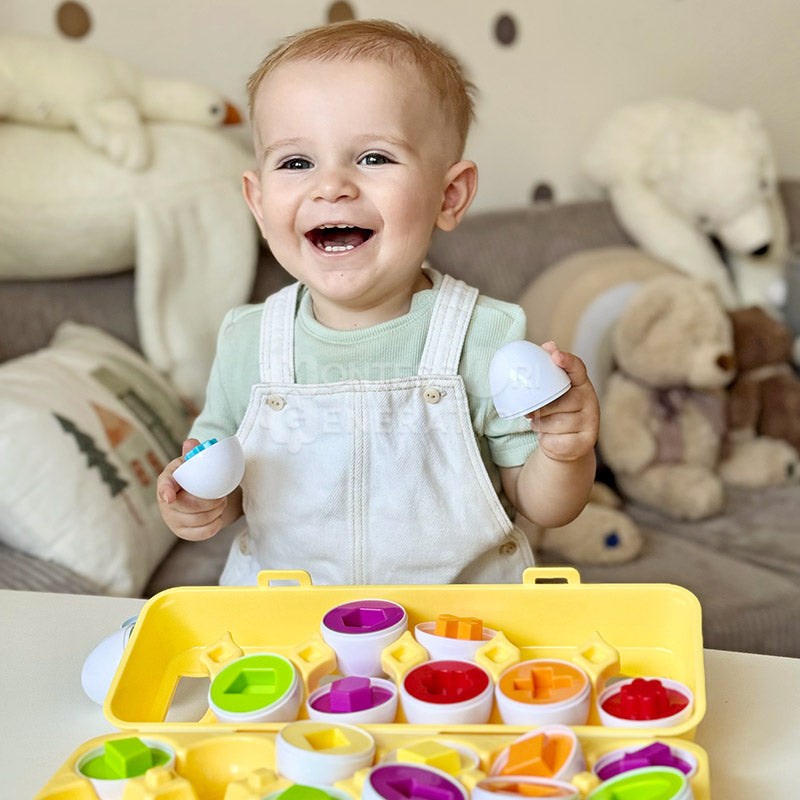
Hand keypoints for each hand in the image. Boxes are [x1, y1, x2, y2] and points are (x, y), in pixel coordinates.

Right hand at [157, 438, 229, 540]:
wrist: (195, 494)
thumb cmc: (194, 475)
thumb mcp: (193, 462)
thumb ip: (193, 452)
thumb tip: (191, 443)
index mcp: (168, 480)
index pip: (165, 485)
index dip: (167, 491)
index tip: (170, 496)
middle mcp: (166, 502)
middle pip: (189, 506)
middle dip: (210, 502)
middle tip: (222, 495)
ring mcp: (172, 520)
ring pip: (199, 520)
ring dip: (216, 511)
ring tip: (222, 503)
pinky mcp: (183, 532)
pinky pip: (202, 533)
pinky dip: (215, 525)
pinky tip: (218, 516)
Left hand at [526, 342, 599, 462]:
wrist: (568, 447)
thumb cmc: (556, 414)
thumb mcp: (552, 393)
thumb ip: (549, 372)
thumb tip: (548, 345)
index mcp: (581, 384)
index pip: (577, 368)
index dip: (566, 361)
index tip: (554, 355)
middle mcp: (591, 402)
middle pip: (560, 401)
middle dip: (541, 408)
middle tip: (531, 412)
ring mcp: (590, 423)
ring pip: (554, 423)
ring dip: (540, 425)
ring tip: (541, 424)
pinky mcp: (585, 443)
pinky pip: (554, 440)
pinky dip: (545, 440)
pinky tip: (549, 437)